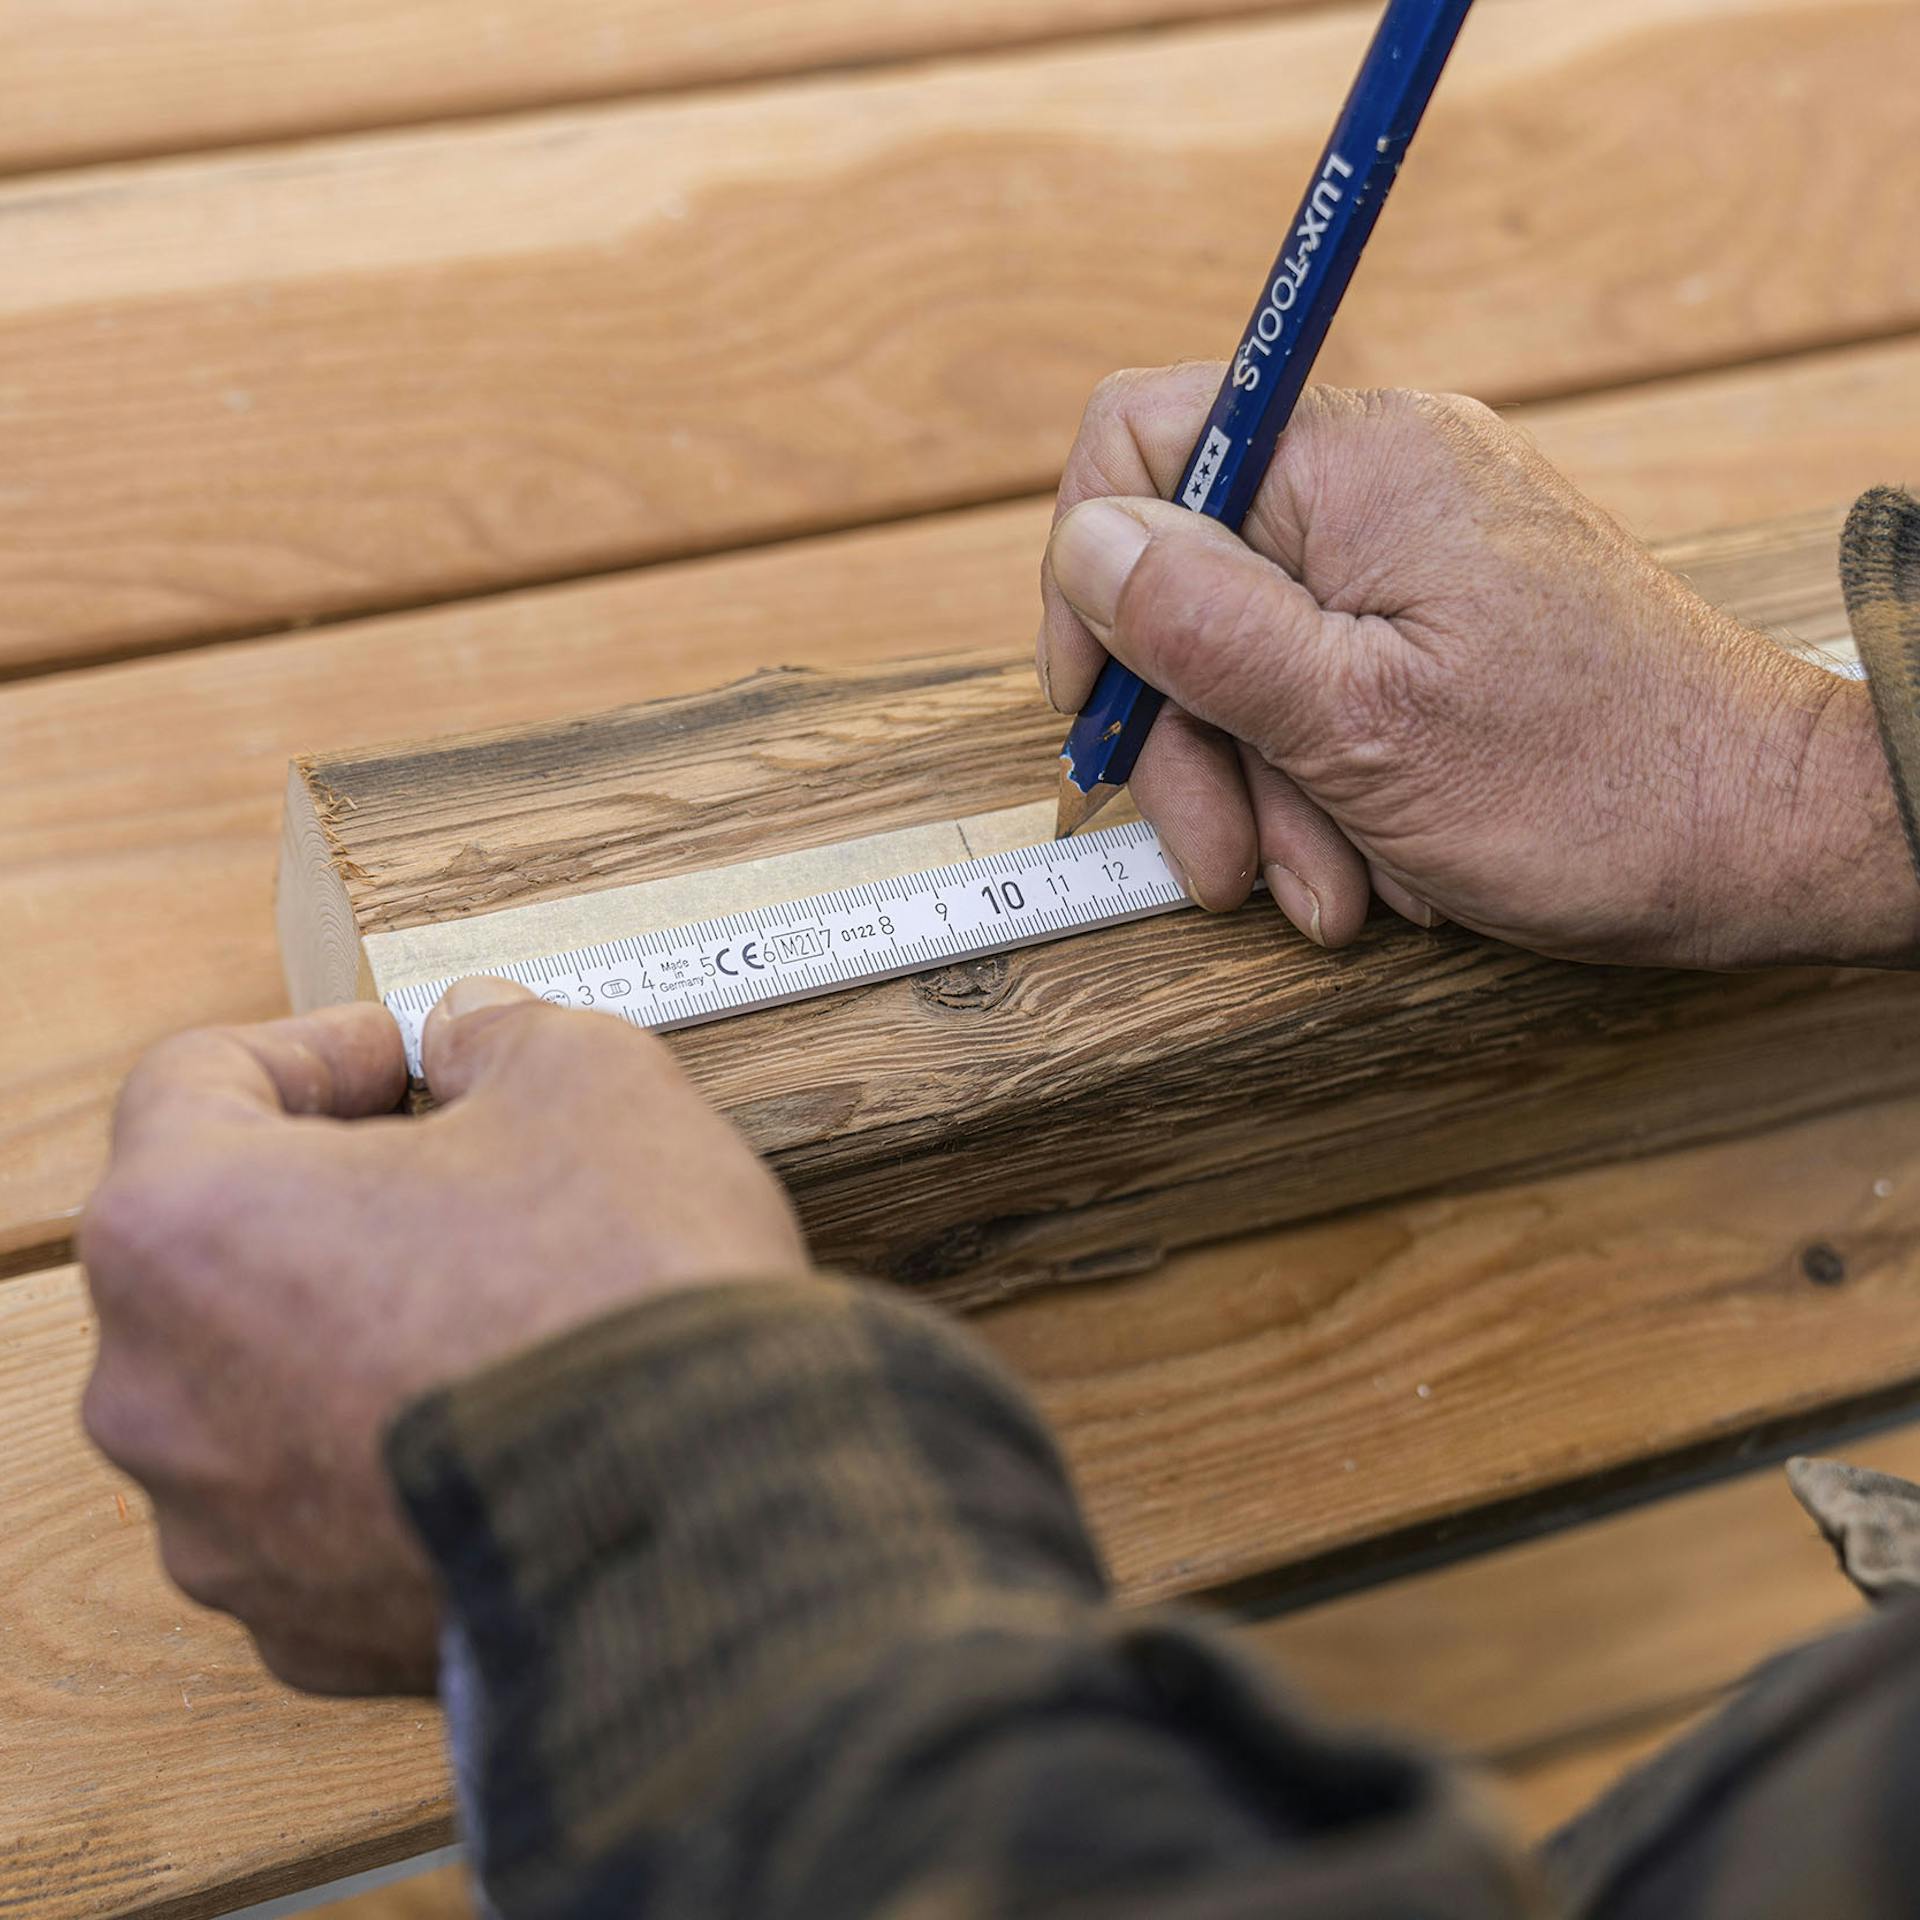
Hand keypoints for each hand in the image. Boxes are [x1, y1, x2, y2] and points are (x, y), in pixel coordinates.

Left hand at [79, 979, 808, 1693]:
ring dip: (361, 1328)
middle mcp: (158, 1391)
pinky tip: (509, 1418)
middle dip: (340, 1194)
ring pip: (267, 1386)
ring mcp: (225, 1531)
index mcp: (185, 1225)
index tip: (407, 1058)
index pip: (197, 1081)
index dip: (320, 1047)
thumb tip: (473, 1044)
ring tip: (501, 1304)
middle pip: (221, 1244)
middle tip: (463, 1170)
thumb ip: (501, 1033)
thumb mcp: (588, 1078)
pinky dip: (397, 1454)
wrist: (711, 1515)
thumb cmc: (620, 1290)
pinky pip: (328, 1506)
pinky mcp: (309, 1629)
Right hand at [1038, 369, 1918, 967]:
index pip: (1146, 439)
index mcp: (1357, 465)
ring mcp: (1415, 552)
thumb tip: (1084, 541)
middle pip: (1189, 579)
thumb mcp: (1356, 725)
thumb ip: (1203, 625)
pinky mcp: (1441, 619)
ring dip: (1267, 793)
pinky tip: (1373, 866)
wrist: (1766, 839)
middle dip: (1195, 741)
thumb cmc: (1589, 789)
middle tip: (1224, 863)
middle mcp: (1382, 482)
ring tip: (1330, 893)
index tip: (1102, 706)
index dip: (1089, 574)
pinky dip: (1327, 787)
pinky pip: (1325, 689)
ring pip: (1251, 656)